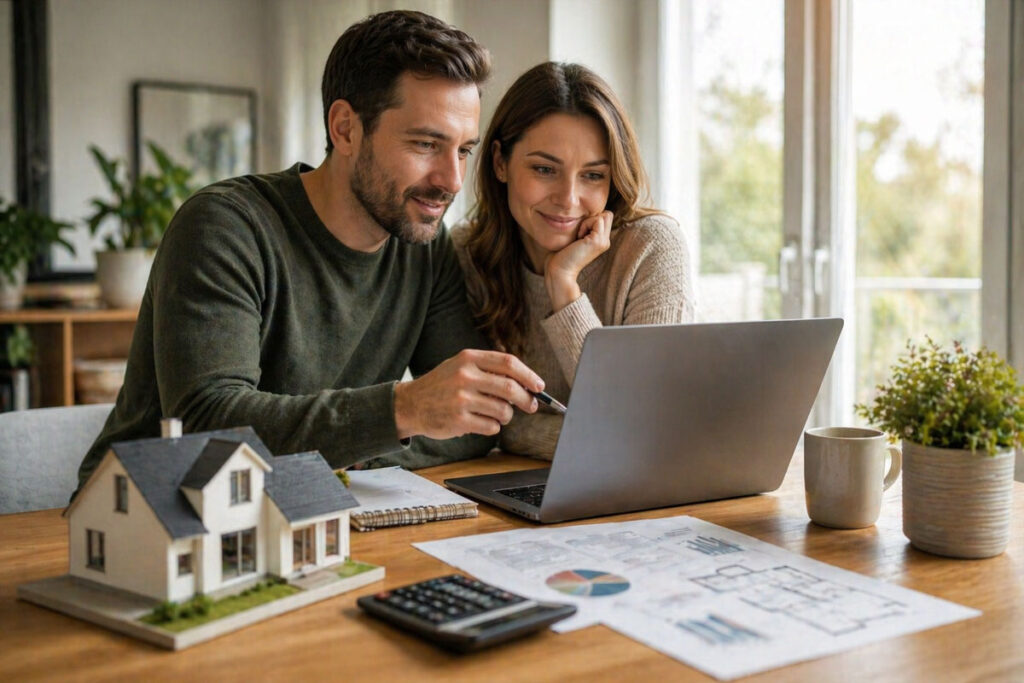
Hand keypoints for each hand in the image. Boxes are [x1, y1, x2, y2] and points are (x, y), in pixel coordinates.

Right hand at [393, 349, 543, 439]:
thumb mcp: (461, 366)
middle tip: (531, 405)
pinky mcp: (458, 420)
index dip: (529, 375)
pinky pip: (491, 426)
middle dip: (526, 399)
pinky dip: (494, 426)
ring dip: (508, 416)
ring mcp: (461, 398)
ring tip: (499, 415)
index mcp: (468, 358)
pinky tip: (483, 422)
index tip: (539, 386)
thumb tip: (526, 383)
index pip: (508, 363)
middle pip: (510, 387)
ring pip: (503, 410)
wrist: (410, 404)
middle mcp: (465, 376)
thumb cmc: (442, 385)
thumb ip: (489, 370)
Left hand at [544, 210, 612, 310]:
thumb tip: (583, 213)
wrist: (559, 271)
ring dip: (588, 221)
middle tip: (579, 233)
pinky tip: (578, 238)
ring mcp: (604, 242)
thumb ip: (583, 227)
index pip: (605, 217)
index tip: (578, 234)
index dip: (591, 219)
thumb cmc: (561, 254)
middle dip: (592, 218)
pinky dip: (585, 224)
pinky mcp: (598, 241)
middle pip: (607, 215)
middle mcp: (606, 242)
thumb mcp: (575, 237)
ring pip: (604, 216)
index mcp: (601, 241)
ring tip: (578, 236)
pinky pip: (597, 220)